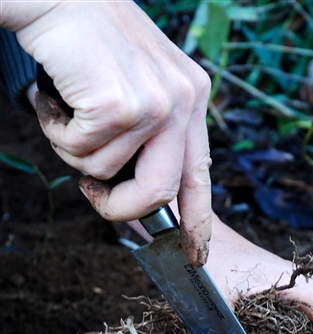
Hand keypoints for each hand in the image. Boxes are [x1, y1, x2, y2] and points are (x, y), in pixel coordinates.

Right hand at [3, 0, 211, 265]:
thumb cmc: (86, 42)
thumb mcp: (135, 88)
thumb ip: (148, 137)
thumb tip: (140, 196)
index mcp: (193, 97)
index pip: (200, 176)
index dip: (197, 222)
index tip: (195, 254)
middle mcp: (185, 100)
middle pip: (160, 194)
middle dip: (120, 208)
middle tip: (91, 194)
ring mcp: (156, 102)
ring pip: (107, 173)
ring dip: (72, 150)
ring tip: (66, 108)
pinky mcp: (121, 104)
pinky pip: (81, 153)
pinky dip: (56, 131)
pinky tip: (54, 97)